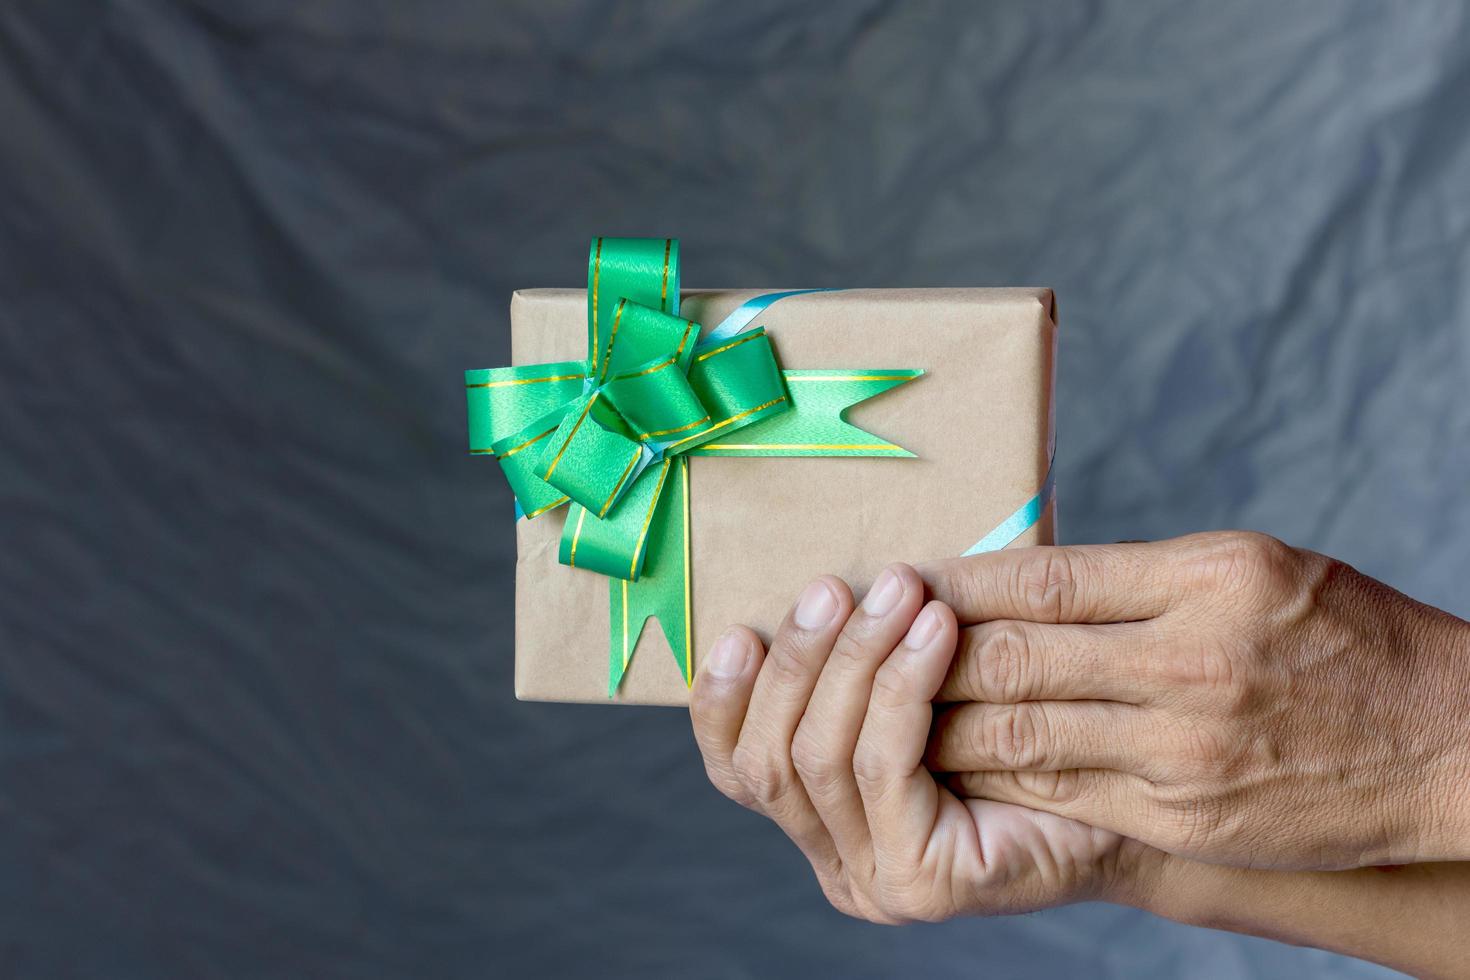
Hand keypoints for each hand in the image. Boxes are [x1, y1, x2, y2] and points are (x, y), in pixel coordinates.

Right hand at [688, 563, 1152, 922]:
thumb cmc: (1037, 726)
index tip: (739, 627)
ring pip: (819, 757)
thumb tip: (831, 575)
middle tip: (836, 587)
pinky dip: (899, 688)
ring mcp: (872, 881)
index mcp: (821, 819)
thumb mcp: (934, 684)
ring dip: (852, 660)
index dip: (721, 699)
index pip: (734, 766)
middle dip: (797, 661)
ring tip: (897, 592)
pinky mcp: (919, 883)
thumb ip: (872, 654)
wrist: (1141, 803)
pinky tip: (935, 631)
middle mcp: (834, 861)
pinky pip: (881, 768)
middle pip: (766, 759)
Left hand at [922, 532, 1469, 869]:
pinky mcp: (1185, 814)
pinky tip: (951, 764)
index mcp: (1207, 575)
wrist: (1449, 744)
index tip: (897, 580)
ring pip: (1019, 731)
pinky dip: (995, 776)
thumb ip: (1136, 578)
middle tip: (862, 646)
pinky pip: (1061, 791)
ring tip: (884, 708)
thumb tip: (1020, 578)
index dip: (953, 582)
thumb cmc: (1344, 638)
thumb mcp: (1249, 569)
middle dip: (923, 653)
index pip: (1041, 575)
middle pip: (1013, 654)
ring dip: (938, 720)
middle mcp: (1191, 659)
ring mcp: (1186, 748)